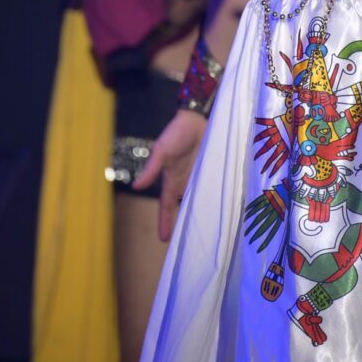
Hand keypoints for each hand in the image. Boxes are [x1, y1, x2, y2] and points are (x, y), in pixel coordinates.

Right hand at [134, 107, 209, 241]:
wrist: (198, 117)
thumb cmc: (176, 133)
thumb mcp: (161, 151)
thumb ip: (151, 170)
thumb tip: (136, 187)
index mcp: (171, 180)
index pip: (165, 206)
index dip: (164, 222)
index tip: (163, 240)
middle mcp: (185, 182)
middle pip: (184, 208)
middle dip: (184, 224)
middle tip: (187, 244)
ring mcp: (200, 177)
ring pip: (200, 201)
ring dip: (202, 214)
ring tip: (208, 233)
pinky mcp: (214, 170)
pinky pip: (216, 189)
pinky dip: (218, 200)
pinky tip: (225, 211)